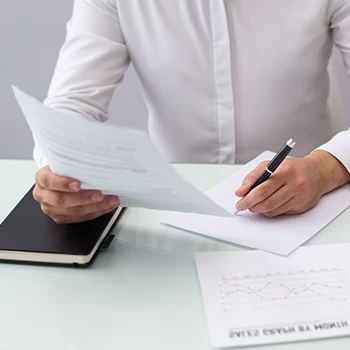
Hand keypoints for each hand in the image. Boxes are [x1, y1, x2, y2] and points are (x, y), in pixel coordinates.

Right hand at [33, 165, 119, 223]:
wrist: (60, 178)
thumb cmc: (64, 169)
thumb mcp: (65, 162)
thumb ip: (74, 163)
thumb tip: (96, 159)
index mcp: (42, 178)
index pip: (49, 181)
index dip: (63, 183)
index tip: (78, 184)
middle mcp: (43, 195)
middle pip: (62, 200)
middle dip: (84, 198)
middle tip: (100, 195)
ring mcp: (51, 208)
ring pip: (74, 211)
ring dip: (96, 207)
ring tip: (110, 200)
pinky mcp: (61, 218)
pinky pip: (81, 218)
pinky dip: (96, 212)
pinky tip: (107, 206)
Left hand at [234, 151, 349, 217]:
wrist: (317, 173)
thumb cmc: (290, 168)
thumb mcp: (270, 165)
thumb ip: (252, 177)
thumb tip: (240, 192)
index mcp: (285, 171)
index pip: (262, 189)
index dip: (248, 197)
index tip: (239, 201)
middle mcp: (294, 184)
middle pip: (267, 202)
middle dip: (251, 205)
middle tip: (242, 205)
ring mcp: (299, 197)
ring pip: (272, 210)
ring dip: (258, 209)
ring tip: (253, 204)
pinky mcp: (301, 206)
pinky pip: (279, 213)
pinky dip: (269, 211)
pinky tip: (266, 205)